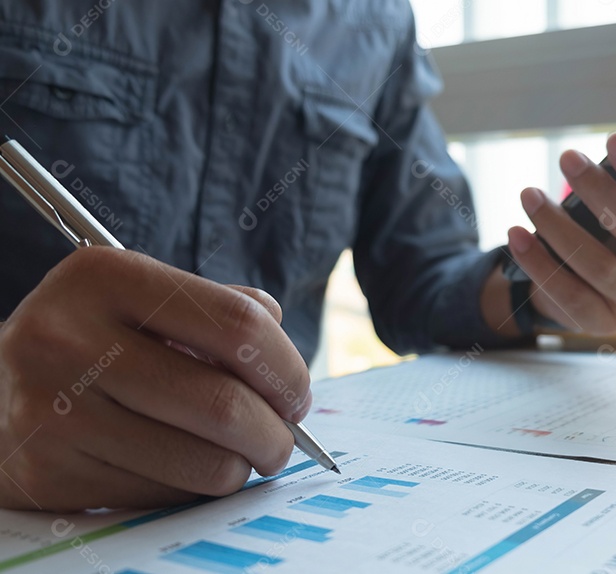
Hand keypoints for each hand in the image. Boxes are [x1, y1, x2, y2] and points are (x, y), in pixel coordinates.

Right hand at [0, 248, 310, 510]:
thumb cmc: (96, 341)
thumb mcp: (145, 300)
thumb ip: (221, 311)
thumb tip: (286, 366)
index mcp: (104, 277)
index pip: (238, 325)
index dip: (287, 368)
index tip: (297, 395)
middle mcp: (68, 338)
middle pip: (223, 403)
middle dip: (275, 434)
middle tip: (282, 441)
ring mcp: (51, 409)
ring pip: (201, 461)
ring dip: (240, 467)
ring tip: (238, 455)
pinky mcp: (46, 472)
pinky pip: (161, 494)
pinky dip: (191, 488)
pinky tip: (181, 467)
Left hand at [503, 122, 615, 333]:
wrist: (576, 280)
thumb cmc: (606, 226)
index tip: (615, 140)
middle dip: (601, 192)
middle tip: (567, 157)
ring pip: (600, 266)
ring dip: (559, 227)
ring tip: (529, 195)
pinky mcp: (601, 321)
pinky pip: (570, 296)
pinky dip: (541, 265)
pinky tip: (517, 236)